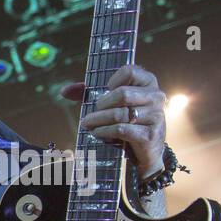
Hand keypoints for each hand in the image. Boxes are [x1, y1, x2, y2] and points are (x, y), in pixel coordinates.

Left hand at [62, 64, 167, 178]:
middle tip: (90, 114)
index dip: (112, 81)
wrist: (146, 149)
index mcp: (148, 82)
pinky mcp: (150, 135)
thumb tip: (64, 91)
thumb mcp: (111, 103)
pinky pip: (121, 130)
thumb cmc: (126, 120)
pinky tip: (97, 133)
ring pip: (120, 114)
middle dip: (101, 105)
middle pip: (122, 94)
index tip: (105, 92)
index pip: (129, 71)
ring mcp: (156, 115)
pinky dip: (104, 131)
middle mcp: (156, 96)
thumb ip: (89, 93)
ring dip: (98, 120)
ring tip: (88, 124)